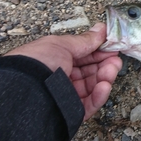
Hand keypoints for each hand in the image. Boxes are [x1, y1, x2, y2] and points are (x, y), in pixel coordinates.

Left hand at [6, 23, 121, 119]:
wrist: (25, 90)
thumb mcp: (61, 44)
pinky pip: (91, 104)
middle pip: (91, 72)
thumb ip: (84, 40)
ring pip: (94, 87)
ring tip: (112, 69)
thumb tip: (101, 29)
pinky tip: (104, 85)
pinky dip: (100, 94)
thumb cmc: (37, 64)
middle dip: (105, 63)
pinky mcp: (72, 111)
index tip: (112, 47)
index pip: (83, 57)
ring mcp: (67, 95)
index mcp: (57, 61)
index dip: (99, 52)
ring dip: (106, 76)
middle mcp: (62, 78)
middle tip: (115, 58)